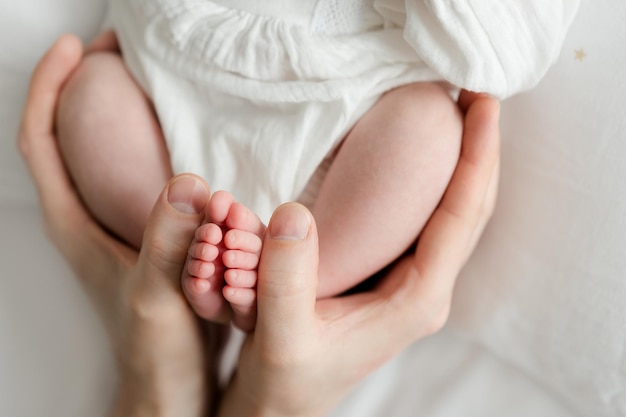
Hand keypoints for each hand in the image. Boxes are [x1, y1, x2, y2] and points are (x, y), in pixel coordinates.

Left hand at [18, 34, 213, 416]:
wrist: (172, 384)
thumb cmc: (154, 350)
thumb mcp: (154, 296)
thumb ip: (165, 242)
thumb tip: (187, 182)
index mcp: (75, 223)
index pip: (41, 142)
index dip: (50, 90)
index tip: (77, 51)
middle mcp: (91, 218)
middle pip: (70, 138)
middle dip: (85, 87)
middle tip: (120, 53)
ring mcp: (121, 225)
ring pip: (108, 154)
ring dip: (124, 113)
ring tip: (154, 84)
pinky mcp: (154, 235)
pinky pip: (150, 176)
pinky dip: (165, 148)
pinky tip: (195, 142)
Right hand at [219, 91, 499, 416]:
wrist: (284, 402)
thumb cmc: (288, 378)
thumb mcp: (282, 336)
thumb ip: (285, 281)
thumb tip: (294, 213)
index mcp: (415, 301)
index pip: (460, 218)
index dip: (477, 158)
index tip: (482, 104)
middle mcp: (425, 289)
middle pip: (469, 209)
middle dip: (480, 150)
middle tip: (477, 94)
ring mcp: (411, 283)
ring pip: (452, 213)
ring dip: (462, 163)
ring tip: (459, 114)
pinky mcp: (392, 277)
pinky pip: (426, 220)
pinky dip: (433, 182)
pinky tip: (423, 158)